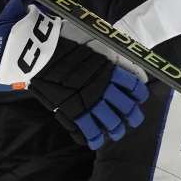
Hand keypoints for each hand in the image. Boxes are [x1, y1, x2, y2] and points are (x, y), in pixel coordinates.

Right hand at [0, 0, 148, 148]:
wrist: (41, 51)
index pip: (136, 87)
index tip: (137, 98)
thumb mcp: (97, 42)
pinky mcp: (75, 112)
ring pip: (112, 123)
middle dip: (132, 117)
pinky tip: (94, 140)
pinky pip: (90, 131)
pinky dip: (94, 138)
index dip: (139, 95)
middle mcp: (106, 87)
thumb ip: (118, 59)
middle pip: (128, 109)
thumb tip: (137, 75)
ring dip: (116, 130)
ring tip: (114, 131)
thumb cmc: (67, 40)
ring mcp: (90, 101)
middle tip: (130, 119)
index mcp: (113, 69)